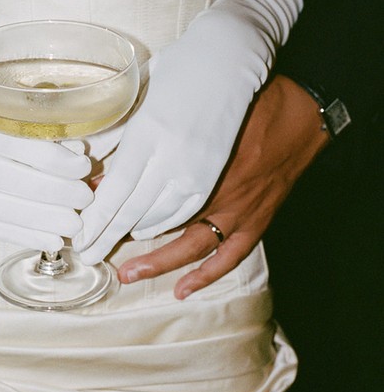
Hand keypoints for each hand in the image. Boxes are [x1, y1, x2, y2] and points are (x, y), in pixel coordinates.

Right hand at [0, 109, 92, 250]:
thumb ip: (33, 136)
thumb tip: (79, 156)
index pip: (21, 146)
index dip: (58, 160)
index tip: (84, 168)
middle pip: (16, 181)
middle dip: (59, 193)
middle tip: (86, 199)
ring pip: (7, 211)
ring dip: (48, 221)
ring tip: (75, 224)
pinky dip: (27, 236)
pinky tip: (51, 240)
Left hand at [74, 14, 271, 263]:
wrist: (237, 58)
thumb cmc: (184, 66)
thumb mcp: (142, 93)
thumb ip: (115, 130)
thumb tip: (87, 158)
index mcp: (149, 134)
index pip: (115, 190)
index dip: (96, 219)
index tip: (79, 237)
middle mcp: (174, 159)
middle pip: (133, 211)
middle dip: (107, 236)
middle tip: (87, 253)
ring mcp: (201, 172)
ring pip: (161, 218)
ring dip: (134, 235)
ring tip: (110, 246)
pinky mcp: (221, 178)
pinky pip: (191, 216)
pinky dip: (167, 229)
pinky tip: (149, 236)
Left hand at [116, 76, 329, 296]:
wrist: (302, 113)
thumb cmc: (248, 102)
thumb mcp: (196, 103)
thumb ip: (157, 123)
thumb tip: (116, 143)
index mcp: (195, 156)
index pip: (143, 186)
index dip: (113, 200)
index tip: (89, 207)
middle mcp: (213, 188)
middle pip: (160, 218)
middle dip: (125, 233)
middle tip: (97, 247)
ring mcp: (236, 208)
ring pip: (190, 243)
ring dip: (159, 261)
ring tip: (128, 274)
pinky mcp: (255, 220)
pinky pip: (228, 255)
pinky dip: (205, 274)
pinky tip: (182, 290)